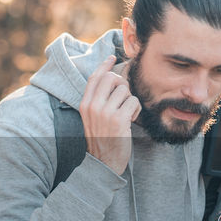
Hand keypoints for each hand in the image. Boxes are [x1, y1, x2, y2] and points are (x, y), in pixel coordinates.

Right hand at [80, 55, 139, 175]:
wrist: (103, 162)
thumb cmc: (101, 139)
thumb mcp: (92, 118)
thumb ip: (97, 100)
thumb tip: (111, 79)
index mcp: (85, 104)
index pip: (95, 77)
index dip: (105, 65)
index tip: (112, 57)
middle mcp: (93, 106)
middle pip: (111, 78)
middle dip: (121, 84)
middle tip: (123, 97)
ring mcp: (105, 112)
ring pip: (125, 90)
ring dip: (130, 100)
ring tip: (126, 114)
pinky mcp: (119, 120)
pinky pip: (133, 101)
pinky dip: (136, 110)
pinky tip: (130, 120)